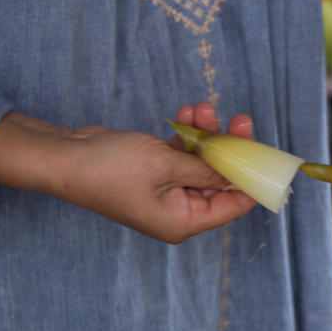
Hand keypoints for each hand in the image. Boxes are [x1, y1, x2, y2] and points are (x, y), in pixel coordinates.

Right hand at [0, 103, 256, 243]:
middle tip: (240, 120)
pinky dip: (186, 137)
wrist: (65, 158)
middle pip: (218, 181)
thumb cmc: (112, 169)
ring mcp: (165, 193)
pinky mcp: (153, 175)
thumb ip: (207, 170)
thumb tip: (238, 173)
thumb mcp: (167, 166)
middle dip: (228, 149)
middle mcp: (178, 212)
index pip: (232, 206)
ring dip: (205, 136)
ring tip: (205, 108)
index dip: (251, 180)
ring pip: (200, 164)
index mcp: (184, 222)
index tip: (266, 155)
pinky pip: (180, 157)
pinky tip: (189, 113)